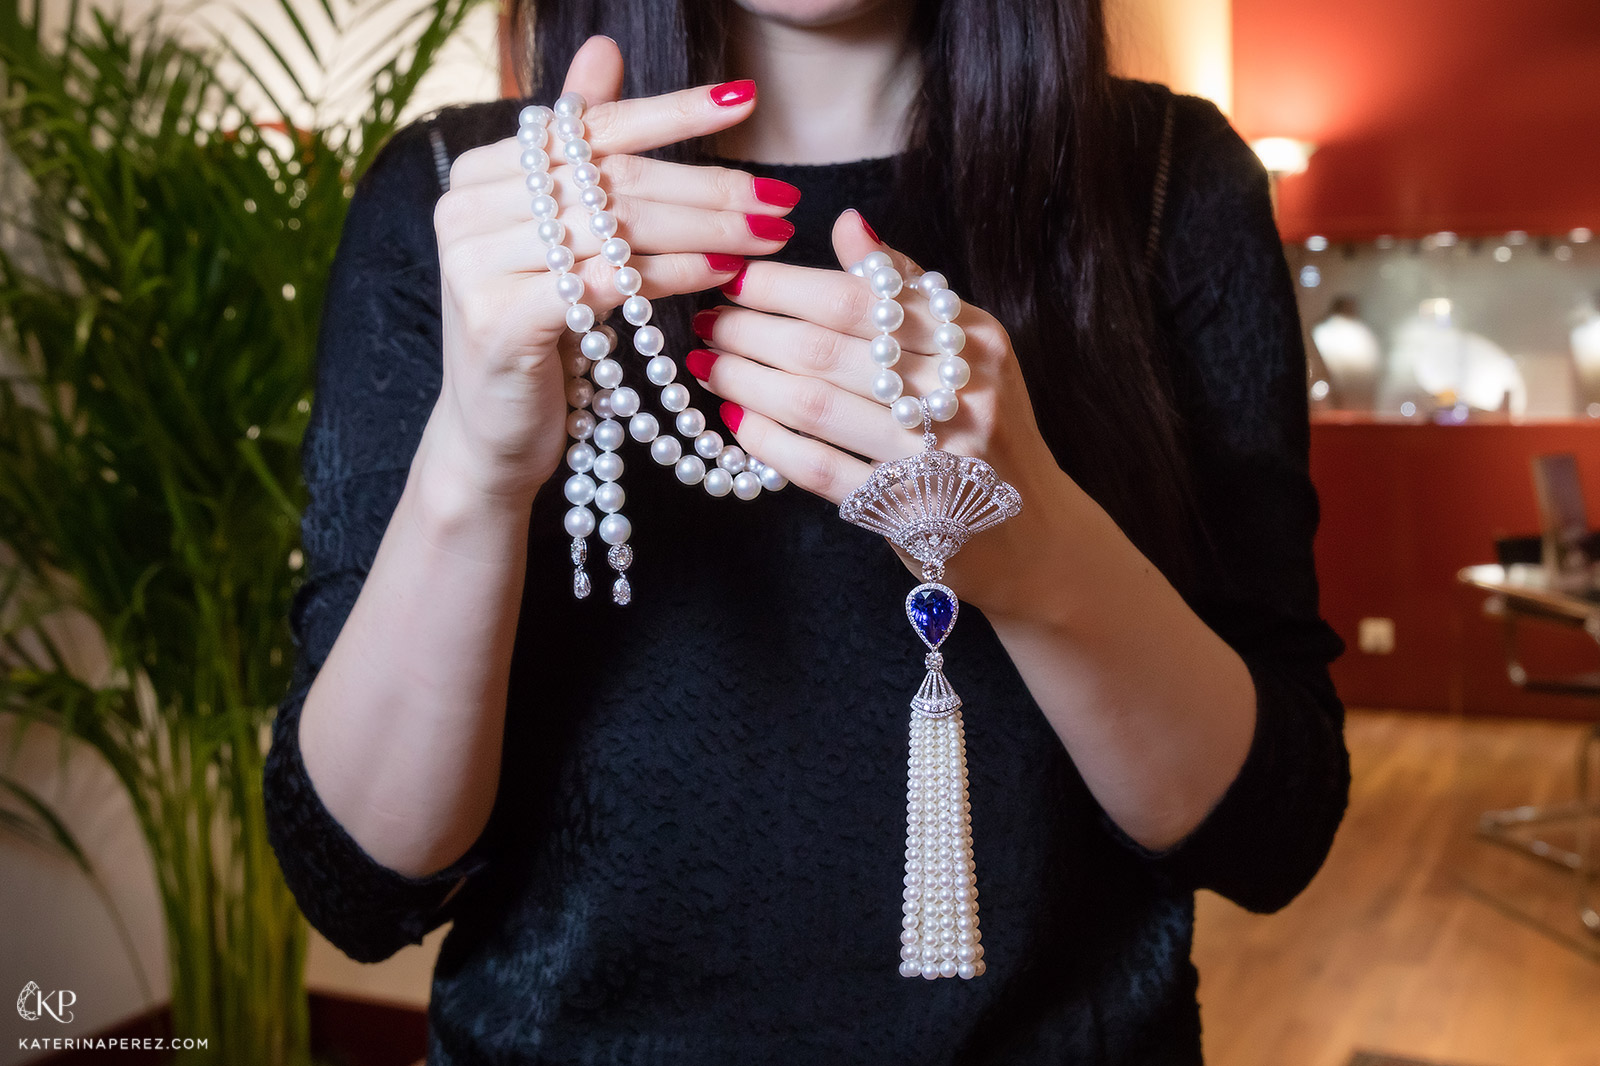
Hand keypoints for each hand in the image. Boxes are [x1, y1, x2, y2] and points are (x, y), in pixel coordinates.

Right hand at [421, 36, 801, 506]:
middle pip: (613, 182)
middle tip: (778, 200)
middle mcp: (466, 206)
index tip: (746, 102)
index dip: (674, 112)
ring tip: (766, 237)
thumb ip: (578, 147)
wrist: (493, 434)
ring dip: (704, 232)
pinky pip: (606, 283)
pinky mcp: (499, 318)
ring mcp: (474, 262)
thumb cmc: (541, 331)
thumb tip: (603, 46)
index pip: (592, 128)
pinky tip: (721, 274)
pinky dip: (670, 275)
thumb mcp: (561, 236)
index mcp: (482, 172)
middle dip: (708, 189)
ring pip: (615, 230)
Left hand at [687, 208, 1088, 620]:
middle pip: (828, 347)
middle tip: (706, 320)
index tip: (734, 275)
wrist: (1035, 532)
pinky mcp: (909, 513)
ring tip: (708, 365)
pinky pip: (821, 469)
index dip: (784, 284)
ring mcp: (937, 455)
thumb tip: (848, 224)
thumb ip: (907, 289)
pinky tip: (736, 423)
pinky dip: (771, 443)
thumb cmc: (983, 425)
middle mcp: (962, 390)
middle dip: (751, 329)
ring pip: (816, 404)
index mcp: (974, 336)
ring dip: (747, 381)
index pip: (859, 295)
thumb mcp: (969, 347)